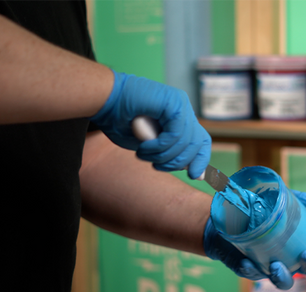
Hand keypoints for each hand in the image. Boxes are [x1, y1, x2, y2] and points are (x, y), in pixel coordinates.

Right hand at [89, 70, 210, 178]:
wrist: (103, 101)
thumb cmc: (121, 122)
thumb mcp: (150, 145)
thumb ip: (172, 154)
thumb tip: (197, 173)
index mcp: (180, 118)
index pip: (202, 141)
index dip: (200, 160)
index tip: (193, 176)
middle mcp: (183, 109)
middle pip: (197, 143)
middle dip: (178, 162)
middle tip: (156, 166)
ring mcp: (180, 103)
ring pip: (185, 141)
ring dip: (162, 155)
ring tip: (143, 154)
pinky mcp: (173, 102)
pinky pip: (176, 133)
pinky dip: (160, 145)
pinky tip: (144, 146)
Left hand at [203, 189, 305, 289]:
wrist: (222, 224)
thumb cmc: (251, 217)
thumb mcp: (269, 204)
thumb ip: (287, 200)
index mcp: (293, 243)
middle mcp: (284, 258)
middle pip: (304, 270)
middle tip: (305, 256)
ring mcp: (266, 266)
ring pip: (282, 281)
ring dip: (282, 276)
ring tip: (276, 266)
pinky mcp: (246, 268)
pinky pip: (250, 273)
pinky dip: (249, 270)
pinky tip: (246, 263)